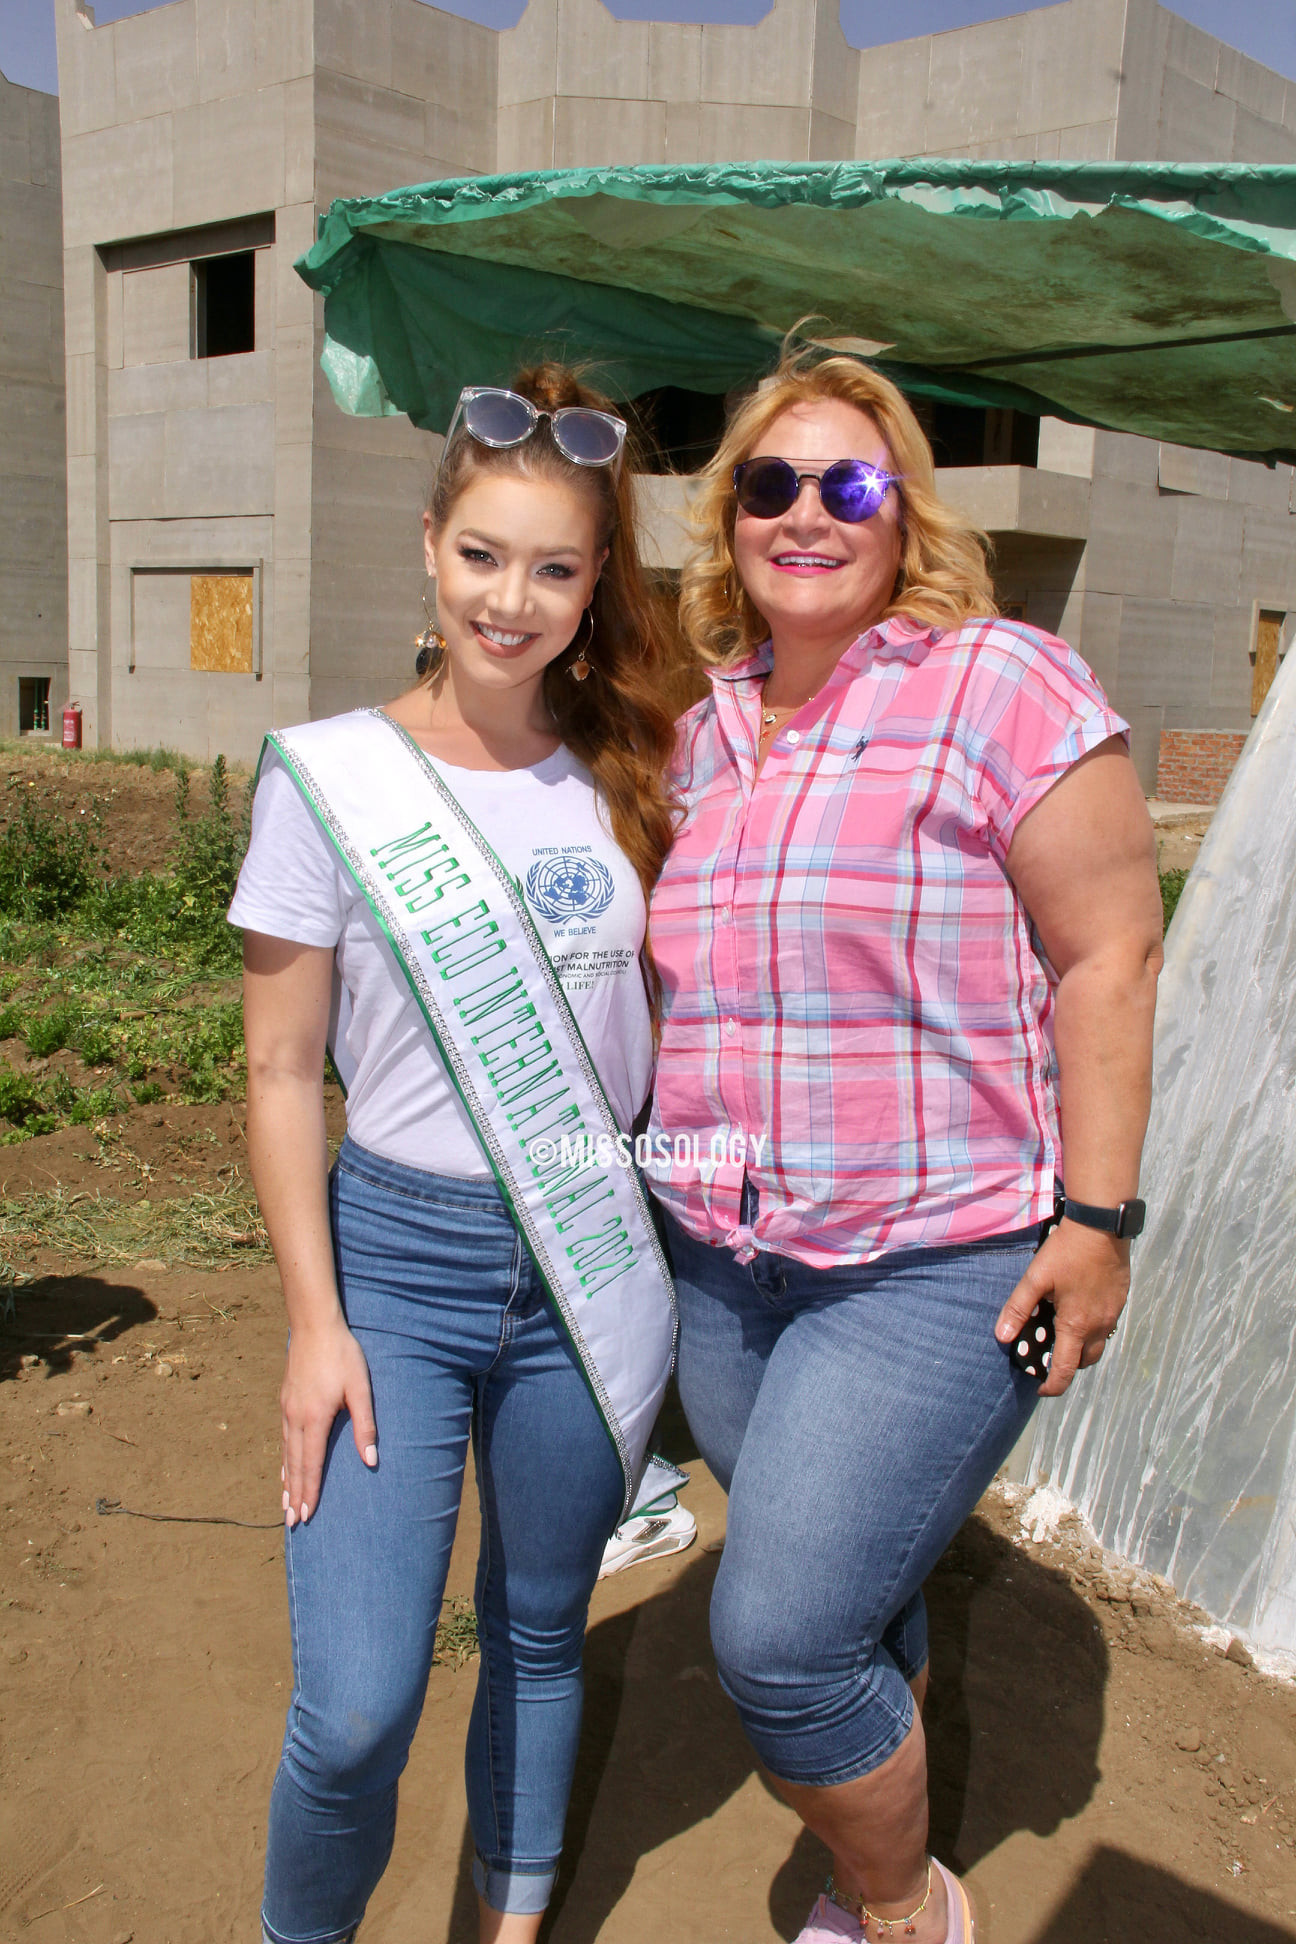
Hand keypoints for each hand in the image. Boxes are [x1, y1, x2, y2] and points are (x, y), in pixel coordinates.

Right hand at [280, 1311, 376, 1525]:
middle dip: (294, 1496)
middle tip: (292, 1523)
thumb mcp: (360, 1388)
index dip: (310, 1492)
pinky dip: (284, 1460)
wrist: (314, 1325)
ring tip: (285, 1505)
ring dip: (286, 1482)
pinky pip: (283, 1439)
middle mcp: (295, 1418)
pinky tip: (284, 1469)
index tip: (307, 1515)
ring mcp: (287, 1410)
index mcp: (314, 1419)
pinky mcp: (285, 1401)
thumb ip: (365, 1425)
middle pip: (295, 1465)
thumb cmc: (342, 1355)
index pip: (312, 1465)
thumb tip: (370, 1460)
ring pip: (286, 1454)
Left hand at [995, 1220, 1129, 1397]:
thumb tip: (1002, 1337)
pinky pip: (1106, 1326)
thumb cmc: (1067, 1252)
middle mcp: (1099, 1325)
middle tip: (1049, 1356)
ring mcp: (1113, 1314)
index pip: (1066, 1370)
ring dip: (1081, 1347)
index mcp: (1076, 1325)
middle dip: (1067, 1365)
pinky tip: (1078, 1309)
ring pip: (1098, 1344)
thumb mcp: (1035, 1279)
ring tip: (1062, 1332)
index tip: (1042, 1389)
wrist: (1101, 1227)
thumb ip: (1018, 1309)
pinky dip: (1092, 1328)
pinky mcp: (1120, 1300)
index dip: (1053, 1386)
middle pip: (1085, 1361)